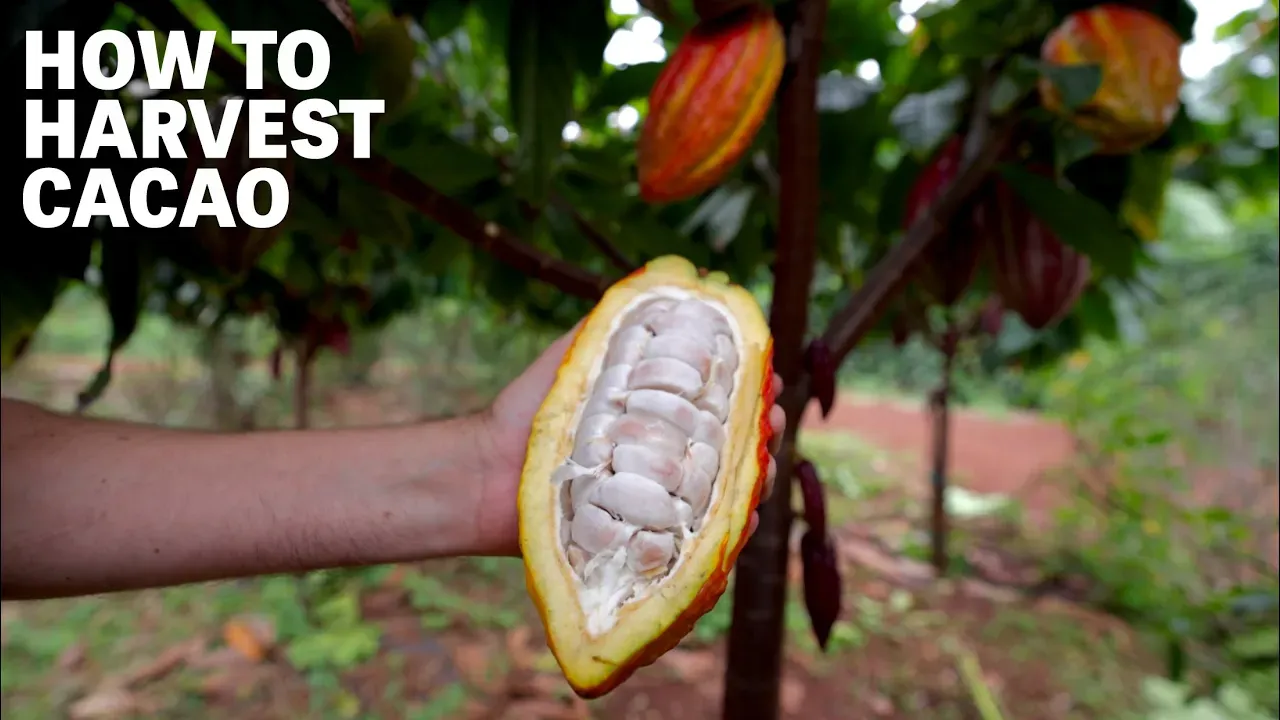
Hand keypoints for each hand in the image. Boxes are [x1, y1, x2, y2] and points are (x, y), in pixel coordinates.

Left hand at [478, 324, 787, 556]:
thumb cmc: (528, 412)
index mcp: (655, 414)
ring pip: (724, 494)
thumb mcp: (574, 358)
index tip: (769, 375)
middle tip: (773, 418)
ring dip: (755, 480)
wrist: (484, 473)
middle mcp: (663, 456)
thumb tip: (668, 287)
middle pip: (733, 446)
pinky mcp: (645, 541)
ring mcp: (656, 501)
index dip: (751, 387)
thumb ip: (612, 326)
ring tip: (764, 467)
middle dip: (763, 430)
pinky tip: (742, 518)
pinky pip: (695, 541)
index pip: (719, 400)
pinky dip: (725, 533)